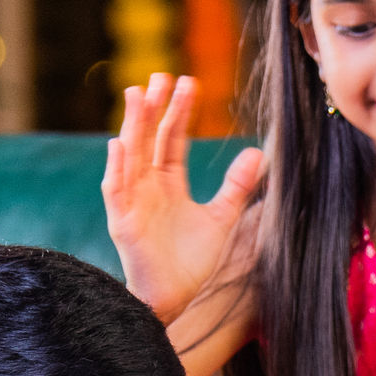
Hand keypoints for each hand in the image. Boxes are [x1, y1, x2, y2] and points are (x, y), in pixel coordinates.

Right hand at [101, 73, 269, 375]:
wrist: (175, 299)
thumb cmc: (191, 262)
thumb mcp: (222, 218)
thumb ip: (237, 187)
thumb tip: (259, 152)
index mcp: (167, 183)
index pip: (171, 139)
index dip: (179, 112)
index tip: (188, 82)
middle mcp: (146, 187)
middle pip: (149, 139)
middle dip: (154, 109)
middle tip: (161, 76)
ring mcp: (132, 203)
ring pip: (130, 156)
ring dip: (132, 125)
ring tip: (138, 94)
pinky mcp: (123, 222)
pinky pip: (116, 190)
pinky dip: (117, 167)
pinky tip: (119, 143)